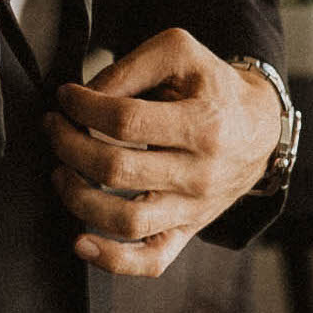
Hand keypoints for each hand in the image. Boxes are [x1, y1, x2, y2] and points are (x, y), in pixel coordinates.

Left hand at [44, 27, 281, 276]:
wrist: (258, 126)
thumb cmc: (212, 85)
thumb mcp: (179, 52)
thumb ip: (130, 68)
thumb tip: (86, 97)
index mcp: (203, 124)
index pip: (125, 122)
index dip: (83, 106)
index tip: (67, 96)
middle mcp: (201, 174)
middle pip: (116, 170)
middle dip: (68, 145)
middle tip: (54, 126)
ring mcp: (194, 209)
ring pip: (126, 222)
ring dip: (77, 197)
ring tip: (60, 170)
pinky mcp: (188, 230)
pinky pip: (151, 261)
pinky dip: (112, 260)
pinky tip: (80, 243)